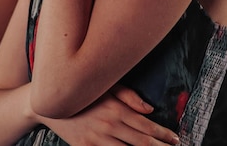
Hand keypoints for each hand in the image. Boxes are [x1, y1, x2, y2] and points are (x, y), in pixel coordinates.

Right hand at [52, 84, 178, 144]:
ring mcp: (97, 140)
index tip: (176, 139)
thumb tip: (150, 108)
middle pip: (141, 143)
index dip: (163, 134)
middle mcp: (109, 126)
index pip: (146, 126)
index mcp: (116, 109)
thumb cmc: (82, 91)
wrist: (51, 102)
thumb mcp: (105, 86)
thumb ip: (128, 96)